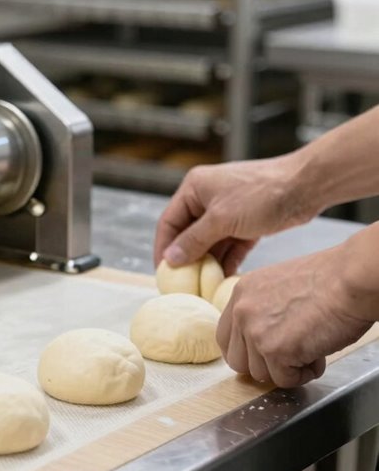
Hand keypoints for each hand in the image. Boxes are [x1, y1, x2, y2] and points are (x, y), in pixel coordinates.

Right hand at [154, 155, 318, 274]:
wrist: (307, 186)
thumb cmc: (261, 194)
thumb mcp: (221, 219)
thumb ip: (194, 240)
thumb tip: (171, 258)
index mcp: (194, 188)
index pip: (169, 222)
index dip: (164, 248)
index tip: (163, 272)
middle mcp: (207, 197)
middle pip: (189, 233)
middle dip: (187, 258)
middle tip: (183, 282)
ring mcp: (228, 210)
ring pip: (210, 241)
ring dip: (208, 262)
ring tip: (203, 285)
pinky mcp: (247, 222)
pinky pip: (230, 244)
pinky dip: (227, 260)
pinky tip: (224, 278)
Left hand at [216, 245, 374, 386]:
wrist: (351, 280)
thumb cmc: (330, 280)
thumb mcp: (280, 286)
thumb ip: (263, 310)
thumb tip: (264, 337)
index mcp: (241, 293)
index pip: (226, 336)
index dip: (246, 351)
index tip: (264, 354)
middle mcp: (241, 311)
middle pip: (237, 360)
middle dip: (264, 365)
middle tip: (291, 357)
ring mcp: (255, 332)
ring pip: (260, 374)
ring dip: (287, 369)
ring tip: (311, 350)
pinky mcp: (275, 351)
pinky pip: (284, 379)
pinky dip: (303, 375)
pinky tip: (318, 356)